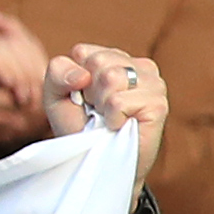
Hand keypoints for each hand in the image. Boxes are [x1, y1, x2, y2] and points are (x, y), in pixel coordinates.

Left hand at [46, 43, 170, 183]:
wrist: (96, 162)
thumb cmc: (78, 127)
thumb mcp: (55, 96)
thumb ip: (58, 73)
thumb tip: (84, 75)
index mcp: (113, 58)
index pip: (83, 51)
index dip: (73, 78)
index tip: (80, 97)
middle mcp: (136, 65)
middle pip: (98, 61)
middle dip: (88, 90)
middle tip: (95, 110)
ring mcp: (152, 83)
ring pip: (112, 77)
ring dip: (100, 104)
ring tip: (106, 117)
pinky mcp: (158, 103)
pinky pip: (119, 101)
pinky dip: (111, 118)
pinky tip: (118, 125)